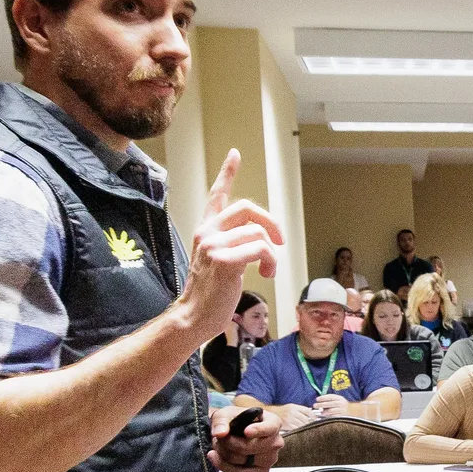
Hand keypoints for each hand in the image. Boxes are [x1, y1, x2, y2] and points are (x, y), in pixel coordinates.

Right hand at [172, 151, 282, 341]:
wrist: (192, 317)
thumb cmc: (209, 295)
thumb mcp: (217, 261)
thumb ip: (231, 244)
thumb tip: (258, 240)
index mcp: (205, 230)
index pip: (216, 195)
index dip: (227, 173)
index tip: (235, 154)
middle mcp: (207, 232)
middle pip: (248, 208)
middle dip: (271, 222)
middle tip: (279, 242)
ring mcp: (214, 245)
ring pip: (259, 232)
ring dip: (273, 253)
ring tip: (268, 270)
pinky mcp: (224, 260)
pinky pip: (261, 249)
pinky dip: (271, 262)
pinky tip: (265, 275)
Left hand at [208, 407, 283, 471]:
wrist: (235, 434)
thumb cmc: (235, 421)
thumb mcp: (225, 413)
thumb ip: (220, 421)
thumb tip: (220, 433)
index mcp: (273, 422)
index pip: (269, 428)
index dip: (258, 430)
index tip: (246, 432)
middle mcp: (276, 442)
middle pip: (249, 447)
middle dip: (228, 443)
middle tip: (219, 438)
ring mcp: (271, 458)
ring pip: (242, 460)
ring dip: (224, 453)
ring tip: (219, 445)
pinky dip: (225, 466)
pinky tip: (216, 458)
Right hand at [278, 402, 318, 431]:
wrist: (271, 414)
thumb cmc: (282, 411)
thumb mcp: (291, 407)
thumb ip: (300, 409)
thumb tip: (311, 413)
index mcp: (294, 407)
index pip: (307, 410)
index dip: (313, 415)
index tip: (315, 418)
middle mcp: (292, 412)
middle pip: (305, 419)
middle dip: (309, 423)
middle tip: (311, 425)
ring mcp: (289, 419)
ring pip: (302, 425)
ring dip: (304, 427)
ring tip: (306, 428)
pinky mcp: (286, 425)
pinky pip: (296, 429)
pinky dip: (299, 430)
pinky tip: (300, 430)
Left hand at [314, 391, 356, 417]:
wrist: (354, 412)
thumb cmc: (342, 406)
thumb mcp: (338, 400)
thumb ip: (330, 400)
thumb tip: (319, 402)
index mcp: (340, 398)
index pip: (331, 397)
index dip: (323, 397)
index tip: (317, 399)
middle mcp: (342, 403)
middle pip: (331, 403)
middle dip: (322, 404)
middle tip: (315, 405)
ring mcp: (342, 410)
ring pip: (332, 410)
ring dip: (325, 412)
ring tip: (321, 413)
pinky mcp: (343, 416)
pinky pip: (334, 416)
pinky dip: (329, 417)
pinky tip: (325, 417)